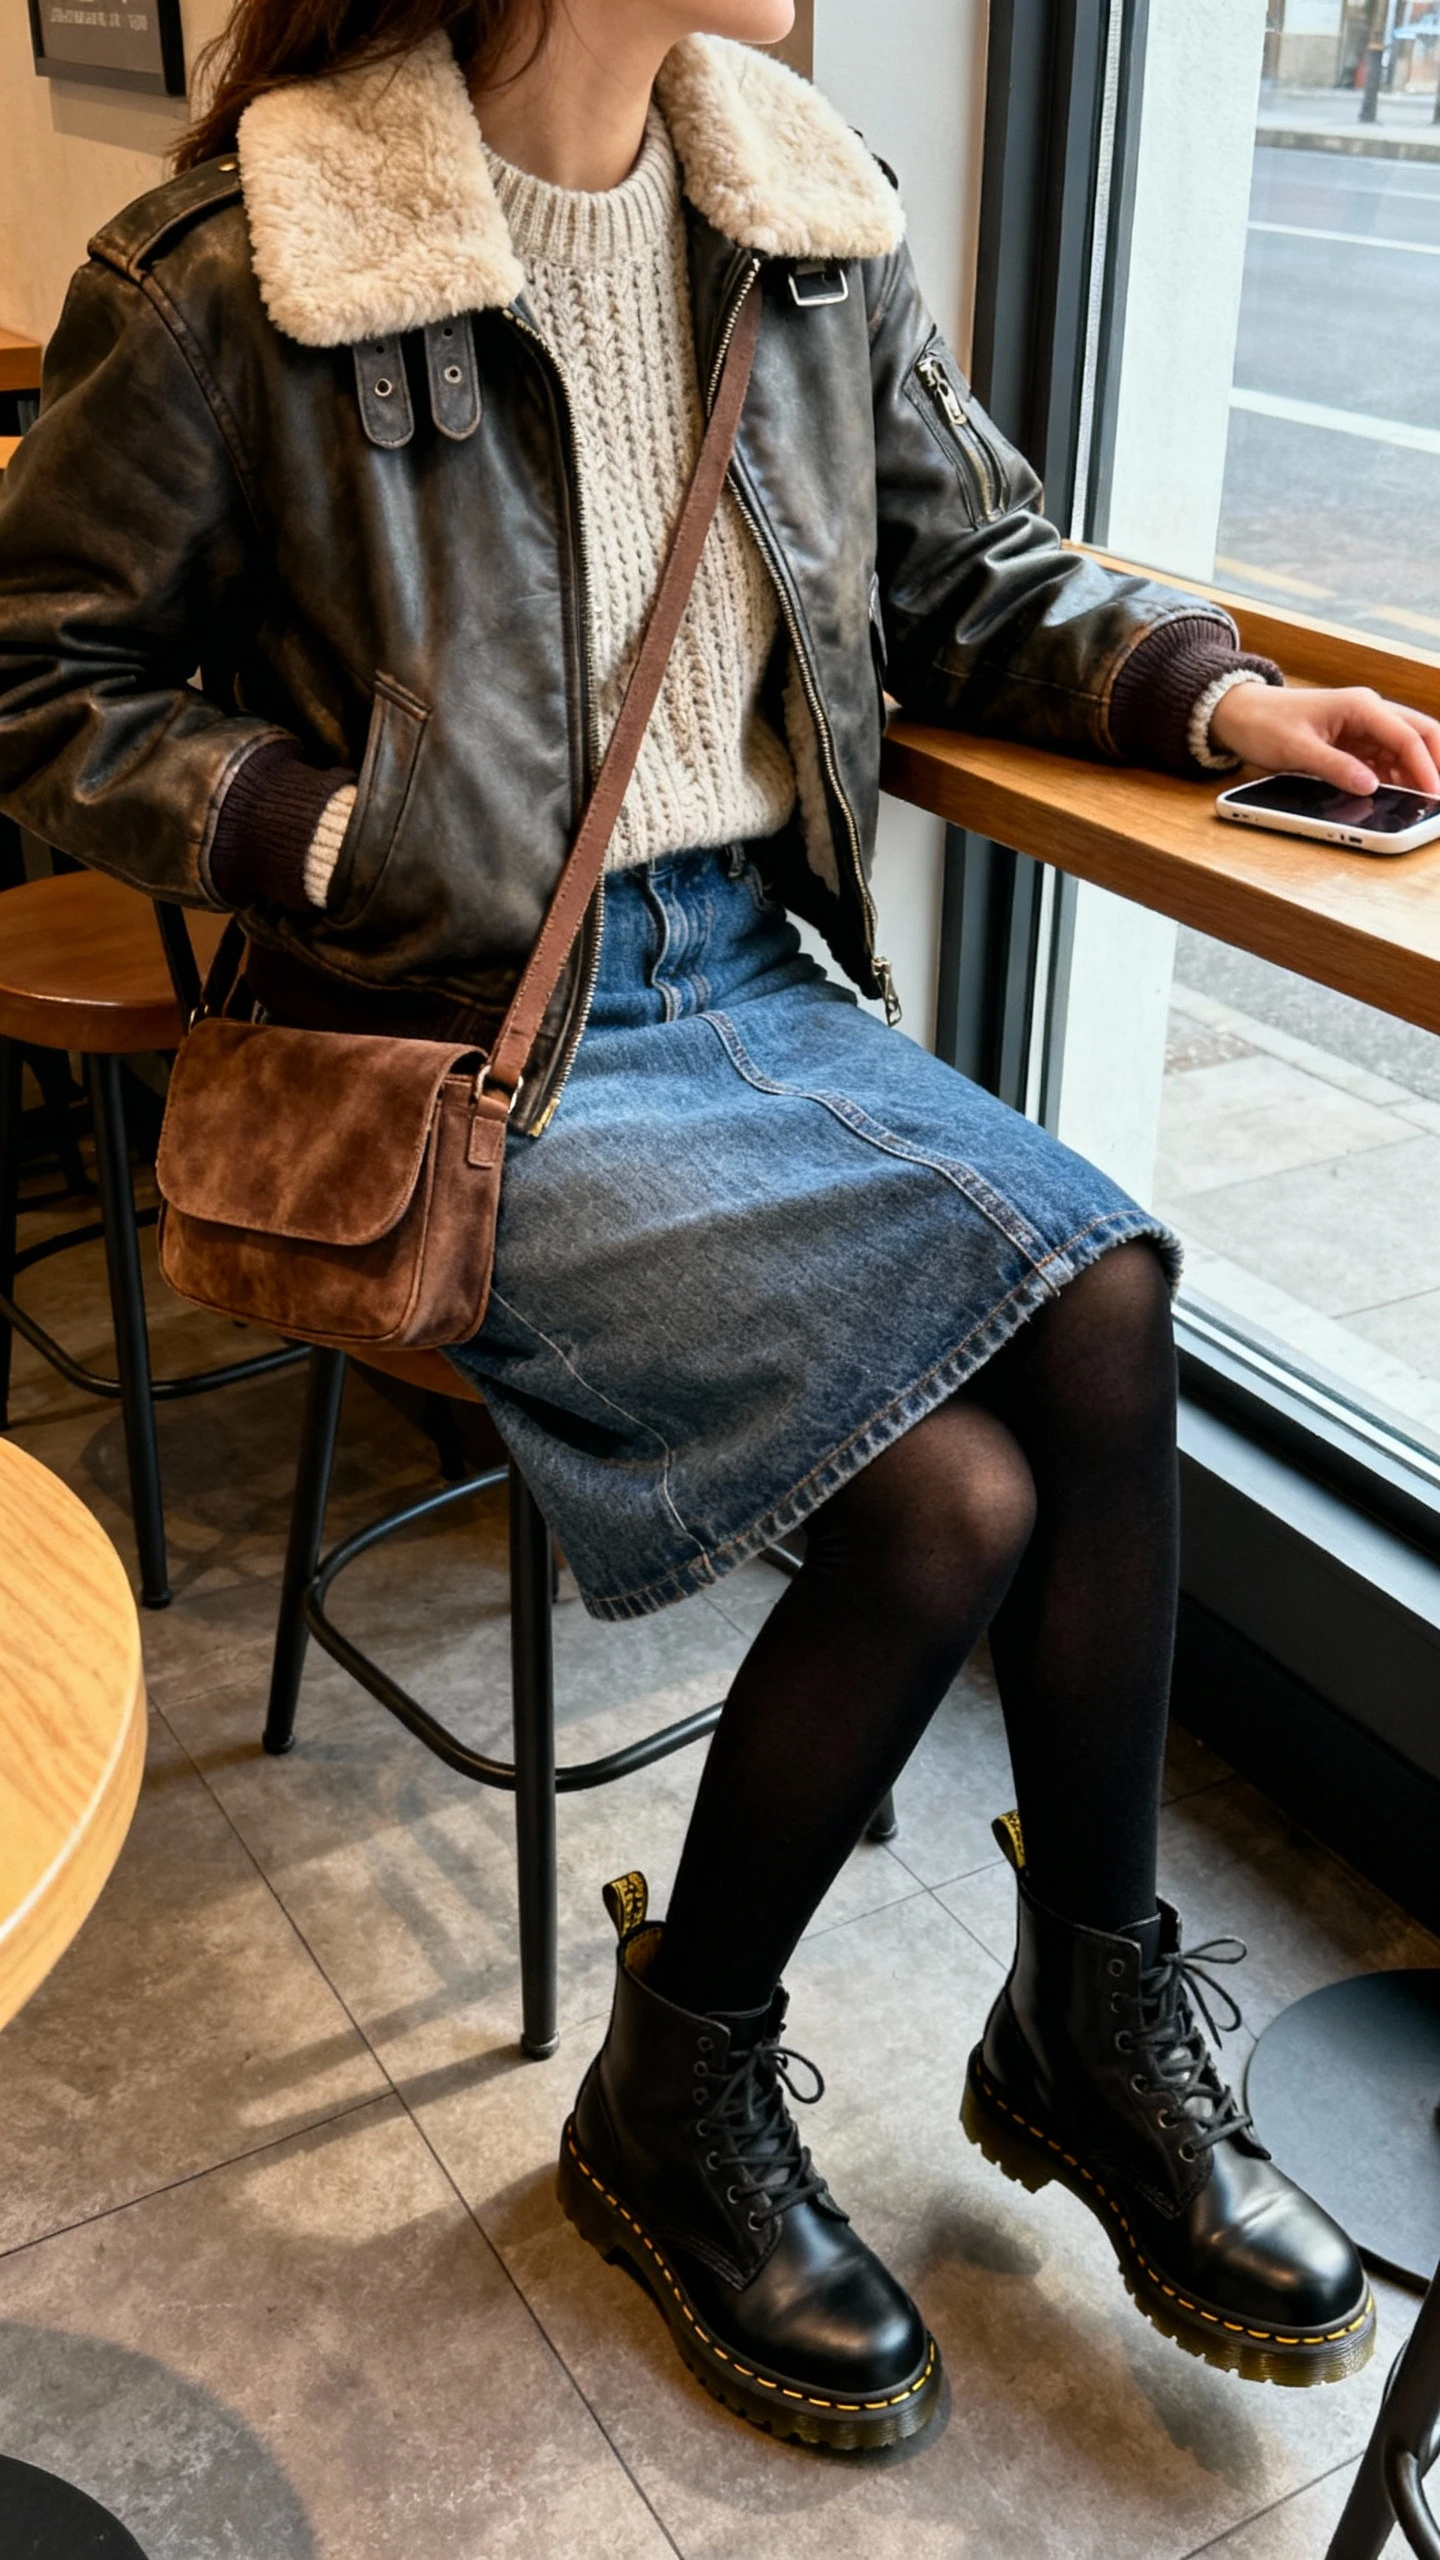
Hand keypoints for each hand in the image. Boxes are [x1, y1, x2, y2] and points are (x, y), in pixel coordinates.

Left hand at [1209, 679, 1439, 795]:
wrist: (1240, 714)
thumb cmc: (1265, 723)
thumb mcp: (1297, 750)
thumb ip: (1335, 767)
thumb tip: (1370, 786)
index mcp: (1360, 706)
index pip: (1407, 736)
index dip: (1426, 767)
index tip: (1434, 794)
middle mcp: (1369, 713)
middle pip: (1419, 735)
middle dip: (1436, 764)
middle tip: (1439, 797)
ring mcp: (1363, 728)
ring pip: (1406, 749)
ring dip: (1418, 772)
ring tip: (1424, 801)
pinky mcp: (1354, 743)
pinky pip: (1386, 760)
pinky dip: (1398, 777)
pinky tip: (1402, 795)